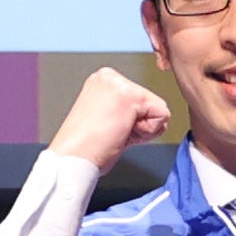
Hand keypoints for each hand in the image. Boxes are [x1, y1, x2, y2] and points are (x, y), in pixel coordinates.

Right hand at [47, 67, 171, 171]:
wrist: (73, 158)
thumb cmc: (86, 147)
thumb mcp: (106, 118)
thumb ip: (128, 110)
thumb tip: (153, 116)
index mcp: (102, 80)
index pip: (140, 99)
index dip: (132, 121)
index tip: (110, 128)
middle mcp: (110, 77)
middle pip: (151, 102)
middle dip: (138, 123)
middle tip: (113, 132)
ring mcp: (120, 84)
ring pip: (158, 108)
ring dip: (142, 129)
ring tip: (117, 132)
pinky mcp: (131, 96)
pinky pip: (162, 115)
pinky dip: (148, 132)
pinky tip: (123, 133)